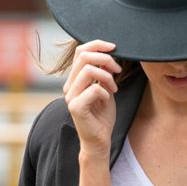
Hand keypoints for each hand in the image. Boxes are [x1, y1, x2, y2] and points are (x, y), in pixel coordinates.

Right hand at [62, 39, 121, 158]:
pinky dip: (106, 92)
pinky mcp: (76, 107)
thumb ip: (104, 73)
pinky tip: (108, 101)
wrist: (99, 140)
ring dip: (107, 77)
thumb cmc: (102, 117)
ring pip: (89, 70)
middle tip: (118, 70)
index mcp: (74, 79)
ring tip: (114, 88)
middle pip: (84, 56)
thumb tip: (108, 55)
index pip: (80, 51)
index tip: (115, 48)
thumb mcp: (106, 90)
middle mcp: (69, 85)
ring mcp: (70, 96)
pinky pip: (94, 89)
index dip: (98, 45)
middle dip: (106, 59)